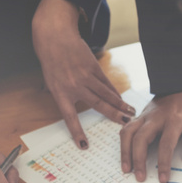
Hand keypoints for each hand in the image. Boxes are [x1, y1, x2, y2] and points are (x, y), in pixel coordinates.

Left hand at [33, 0, 133, 148]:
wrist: (54, 37)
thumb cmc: (51, 61)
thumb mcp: (51, 81)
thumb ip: (64, 95)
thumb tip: (77, 108)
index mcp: (60, 93)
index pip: (70, 117)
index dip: (77, 132)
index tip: (84, 145)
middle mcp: (74, 86)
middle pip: (97, 104)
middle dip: (113, 115)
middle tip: (125, 123)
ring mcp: (85, 76)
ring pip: (105, 94)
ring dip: (119, 104)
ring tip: (130, 112)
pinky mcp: (93, 67)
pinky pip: (106, 83)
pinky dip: (114, 91)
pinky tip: (121, 98)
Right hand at [120, 90, 181, 182]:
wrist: (180, 85)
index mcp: (174, 119)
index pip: (166, 144)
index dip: (164, 163)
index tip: (163, 178)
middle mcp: (156, 117)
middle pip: (141, 138)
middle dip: (138, 160)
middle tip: (140, 177)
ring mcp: (145, 116)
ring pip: (128, 133)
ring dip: (126, 153)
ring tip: (127, 169)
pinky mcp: (138, 117)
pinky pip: (126, 129)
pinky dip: (123, 143)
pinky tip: (125, 155)